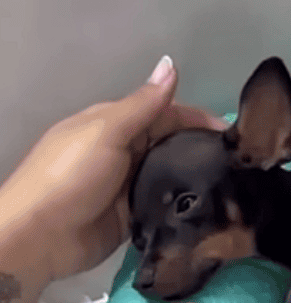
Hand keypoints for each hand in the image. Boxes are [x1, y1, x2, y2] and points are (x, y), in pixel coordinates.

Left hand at [5, 56, 226, 282]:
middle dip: (201, 147)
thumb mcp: (107, 132)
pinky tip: (210, 208)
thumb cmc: (69, 175)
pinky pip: (163, 205)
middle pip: (170, 143)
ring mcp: (127, 186)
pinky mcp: (132, 217)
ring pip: (170, 174)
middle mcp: (123, 151)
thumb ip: (144, 104)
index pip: (164, 113)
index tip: (232, 133)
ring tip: (234, 184)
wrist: (38, 238)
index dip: (197, 118)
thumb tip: (171, 64)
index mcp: (114, 124)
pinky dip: (182, 204)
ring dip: (195, 177)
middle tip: (240, 162)